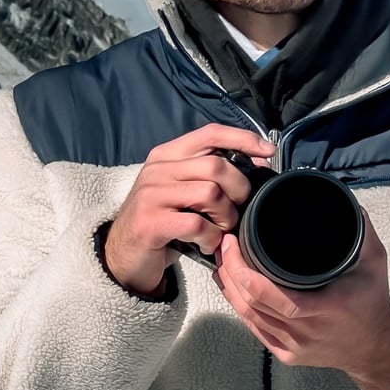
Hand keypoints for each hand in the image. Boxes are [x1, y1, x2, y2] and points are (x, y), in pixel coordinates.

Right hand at [104, 124, 274, 295]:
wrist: (122, 256)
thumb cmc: (162, 221)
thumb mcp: (180, 188)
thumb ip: (207, 173)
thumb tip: (256, 163)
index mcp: (167, 155)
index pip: (210, 133)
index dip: (243, 138)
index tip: (267, 151)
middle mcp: (157, 169)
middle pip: (216, 165)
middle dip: (239, 189)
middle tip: (239, 209)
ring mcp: (151, 195)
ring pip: (210, 193)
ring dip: (226, 217)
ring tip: (221, 230)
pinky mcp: (150, 222)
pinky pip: (197, 224)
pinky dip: (211, 238)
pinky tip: (207, 244)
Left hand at [215, 212, 389, 389]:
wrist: (377, 348)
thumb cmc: (373, 302)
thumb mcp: (374, 261)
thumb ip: (360, 229)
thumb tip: (342, 199)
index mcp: (325, 308)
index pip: (272, 296)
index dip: (244, 272)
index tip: (233, 244)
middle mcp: (305, 331)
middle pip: (252, 304)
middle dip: (230, 271)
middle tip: (223, 244)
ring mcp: (293, 346)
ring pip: (248, 316)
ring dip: (229, 287)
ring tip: (221, 261)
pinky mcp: (286, 354)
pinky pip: (254, 329)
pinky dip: (238, 305)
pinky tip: (230, 287)